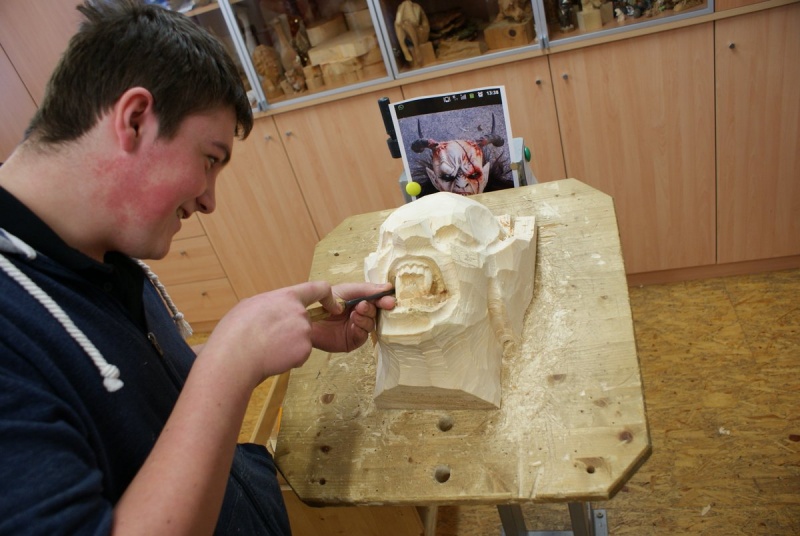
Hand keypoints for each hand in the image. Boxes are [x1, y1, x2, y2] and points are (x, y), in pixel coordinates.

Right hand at [199, 281, 336, 386]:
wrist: (235, 356)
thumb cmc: (236, 331)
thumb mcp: (250, 305)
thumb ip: (268, 305)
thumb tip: (268, 310)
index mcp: (287, 297)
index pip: (317, 288)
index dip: (328, 297)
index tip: (335, 306)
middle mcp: (300, 312)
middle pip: (305, 320)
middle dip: (293, 330)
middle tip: (270, 338)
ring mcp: (304, 332)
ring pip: (302, 339)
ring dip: (289, 345)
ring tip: (267, 348)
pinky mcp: (304, 350)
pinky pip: (300, 354)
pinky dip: (289, 359)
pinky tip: (273, 357)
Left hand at [311, 282, 394, 352]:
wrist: (308, 318)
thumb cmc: (324, 302)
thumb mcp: (346, 291)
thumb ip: (366, 289)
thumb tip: (388, 288)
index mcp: (361, 301)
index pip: (378, 301)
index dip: (384, 300)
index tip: (389, 301)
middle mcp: (361, 315)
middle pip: (376, 313)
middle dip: (372, 309)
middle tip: (363, 306)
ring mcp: (357, 328)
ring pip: (371, 324)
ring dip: (365, 318)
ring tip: (354, 314)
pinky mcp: (351, 341)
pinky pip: (363, 336)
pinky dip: (360, 329)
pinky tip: (353, 324)